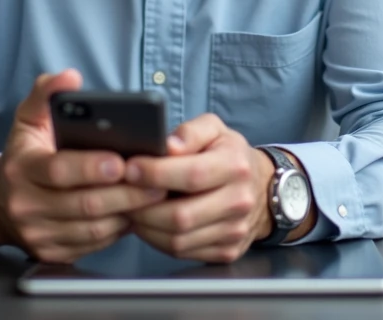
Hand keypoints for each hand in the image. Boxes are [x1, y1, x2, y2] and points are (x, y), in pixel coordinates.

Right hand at [0, 70, 165, 261]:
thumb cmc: (24, 156)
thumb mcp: (27, 120)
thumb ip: (46, 93)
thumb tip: (69, 77)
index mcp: (21, 169)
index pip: (59, 170)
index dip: (91, 167)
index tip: (121, 160)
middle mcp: (26, 205)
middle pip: (84, 203)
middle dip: (125, 192)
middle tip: (156, 180)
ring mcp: (38, 233)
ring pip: (93, 228)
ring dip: (127, 212)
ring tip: (153, 195)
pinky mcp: (52, 253)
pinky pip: (94, 244)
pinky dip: (118, 230)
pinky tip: (134, 213)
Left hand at [124, 114, 274, 262]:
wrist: (261, 187)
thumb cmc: (228, 155)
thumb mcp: (214, 130)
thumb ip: (189, 132)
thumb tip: (167, 146)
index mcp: (235, 165)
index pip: (192, 175)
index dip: (155, 174)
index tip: (130, 169)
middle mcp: (239, 201)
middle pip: (181, 215)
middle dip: (142, 207)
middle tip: (122, 194)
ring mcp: (235, 230)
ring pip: (178, 240)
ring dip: (146, 227)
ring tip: (131, 209)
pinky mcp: (227, 251)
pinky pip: (183, 253)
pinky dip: (158, 240)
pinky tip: (149, 223)